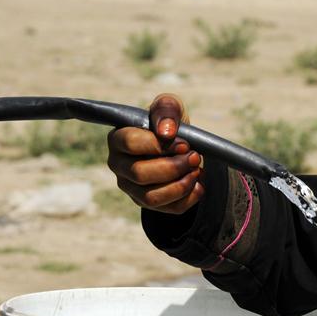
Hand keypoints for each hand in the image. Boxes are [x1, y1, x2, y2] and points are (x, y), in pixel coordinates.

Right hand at [107, 94, 204, 213]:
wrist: (179, 144)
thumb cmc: (168, 123)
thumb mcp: (170, 106)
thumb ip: (166, 110)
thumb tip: (166, 132)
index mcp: (118, 139)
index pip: (130, 144)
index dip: (159, 145)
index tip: (184, 143)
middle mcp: (118, 165)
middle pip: (140, 174)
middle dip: (174, 167)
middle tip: (194, 157)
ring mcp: (130, 187)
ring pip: (151, 197)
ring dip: (180, 185)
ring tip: (197, 171)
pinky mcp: (146, 202)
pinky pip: (167, 209)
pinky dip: (188, 198)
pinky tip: (198, 184)